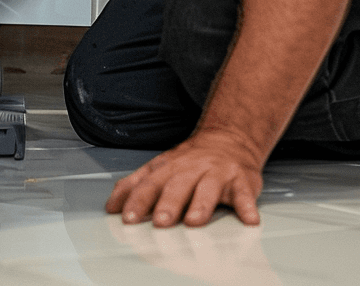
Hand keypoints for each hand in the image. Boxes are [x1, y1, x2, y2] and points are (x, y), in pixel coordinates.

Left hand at [105, 128, 263, 227]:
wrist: (229, 139)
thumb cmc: (191, 161)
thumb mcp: (161, 167)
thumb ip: (136, 185)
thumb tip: (111, 205)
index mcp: (169, 167)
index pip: (148, 183)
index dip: (137, 200)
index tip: (126, 217)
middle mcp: (191, 169)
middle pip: (177, 185)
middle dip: (167, 203)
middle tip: (159, 221)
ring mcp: (216, 173)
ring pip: (208, 188)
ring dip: (200, 205)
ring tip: (194, 221)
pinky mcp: (241, 181)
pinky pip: (244, 194)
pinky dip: (246, 207)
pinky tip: (248, 219)